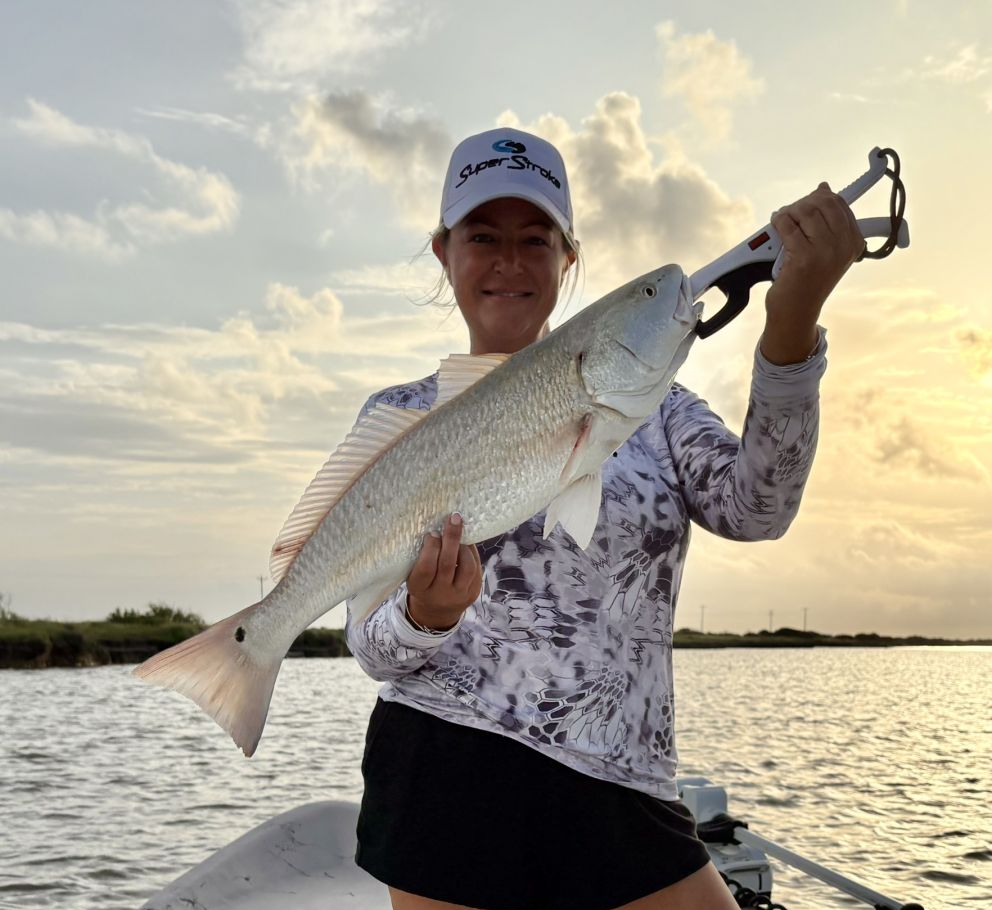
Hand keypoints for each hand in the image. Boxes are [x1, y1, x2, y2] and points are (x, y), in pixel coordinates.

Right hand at [406, 513, 481, 631]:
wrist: (437, 610)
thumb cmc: (423, 583)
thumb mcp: (415, 574)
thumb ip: (423, 557)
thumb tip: (439, 527)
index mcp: (420, 589)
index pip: (426, 567)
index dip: (431, 547)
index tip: (432, 533)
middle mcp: (440, 594)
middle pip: (448, 564)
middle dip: (451, 538)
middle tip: (453, 519)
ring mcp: (459, 595)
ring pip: (467, 567)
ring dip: (464, 546)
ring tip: (459, 535)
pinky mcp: (474, 592)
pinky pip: (476, 569)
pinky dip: (471, 553)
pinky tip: (466, 544)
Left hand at [762, 182, 864, 363]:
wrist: (796, 312)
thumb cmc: (807, 282)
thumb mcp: (826, 251)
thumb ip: (827, 222)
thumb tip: (824, 189)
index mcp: (853, 242)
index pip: (840, 204)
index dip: (822, 197)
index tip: (817, 195)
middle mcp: (843, 245)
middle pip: (822, 202)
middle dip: (803, 203)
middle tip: (792, 214)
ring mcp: (825, 250)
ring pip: (804, 211)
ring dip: (788, 212)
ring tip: (783, 221)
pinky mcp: (804, 256)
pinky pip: (787, 224)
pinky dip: (778, 221)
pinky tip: (776, 226)